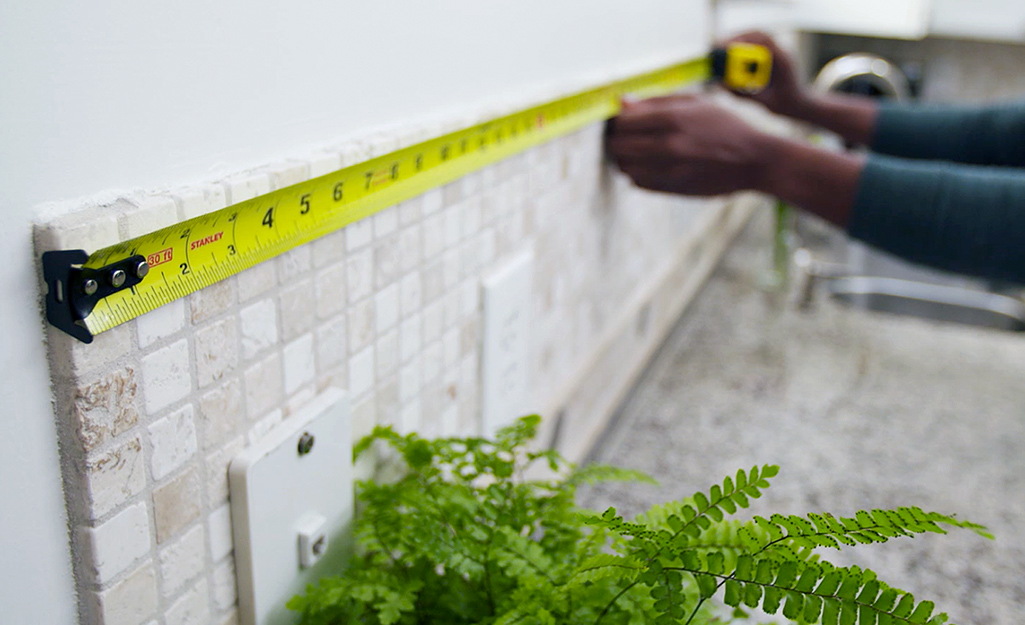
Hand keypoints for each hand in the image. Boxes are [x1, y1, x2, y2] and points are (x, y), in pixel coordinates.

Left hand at [606, 96, 771, 196]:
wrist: (753, 160)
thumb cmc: (726, 126)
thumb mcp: (696, 103)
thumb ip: (657, 102)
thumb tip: (623, 102)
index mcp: (673, 119)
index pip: (623, 121)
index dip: (617, 119)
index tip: (621, 118)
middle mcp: (668, 146)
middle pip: (618, 146)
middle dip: (616, 139)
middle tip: (625, 135)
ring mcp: (669, 170)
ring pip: (624, 167)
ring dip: (625, 157)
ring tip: (637, 149)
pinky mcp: (672, 189)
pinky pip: (637, 182)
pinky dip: (636, 173)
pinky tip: (649, 164)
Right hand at [722, 31, 808, 118]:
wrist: (801, 103)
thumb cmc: (785, 104)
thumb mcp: (763, 102)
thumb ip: (743, 94)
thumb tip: (721, 84)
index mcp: (784, 62)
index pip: (764, 42)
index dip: (743, 42)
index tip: (725, 48)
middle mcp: (782, 52)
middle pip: (759, 34)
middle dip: (737, 37)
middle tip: (719, 45)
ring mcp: (779, 52)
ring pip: (758, 36)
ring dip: (740, 38)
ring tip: (722, 47)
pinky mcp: (774, 54)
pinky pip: (758, 43)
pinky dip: (744, 45)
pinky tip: (731, 52)